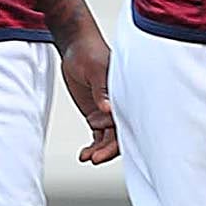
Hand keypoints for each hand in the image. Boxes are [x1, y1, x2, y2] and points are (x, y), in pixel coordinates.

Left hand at [57, 27, 117, 163]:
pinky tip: (85, 154)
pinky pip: (97, 135)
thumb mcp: (94, 68)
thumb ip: (101, 89)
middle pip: (120, 133)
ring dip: (99, 150)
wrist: (75, 47)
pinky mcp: (97, 114)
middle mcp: (121, 105)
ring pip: (108, 138)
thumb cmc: (89, 52)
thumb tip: (107, 109)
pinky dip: (92, 146)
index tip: (110, 148)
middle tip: (95, 158)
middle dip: (109, 148)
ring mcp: (109, 111)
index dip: (122, 136)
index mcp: (127, 93)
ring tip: (87, 157)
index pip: (129, 120)